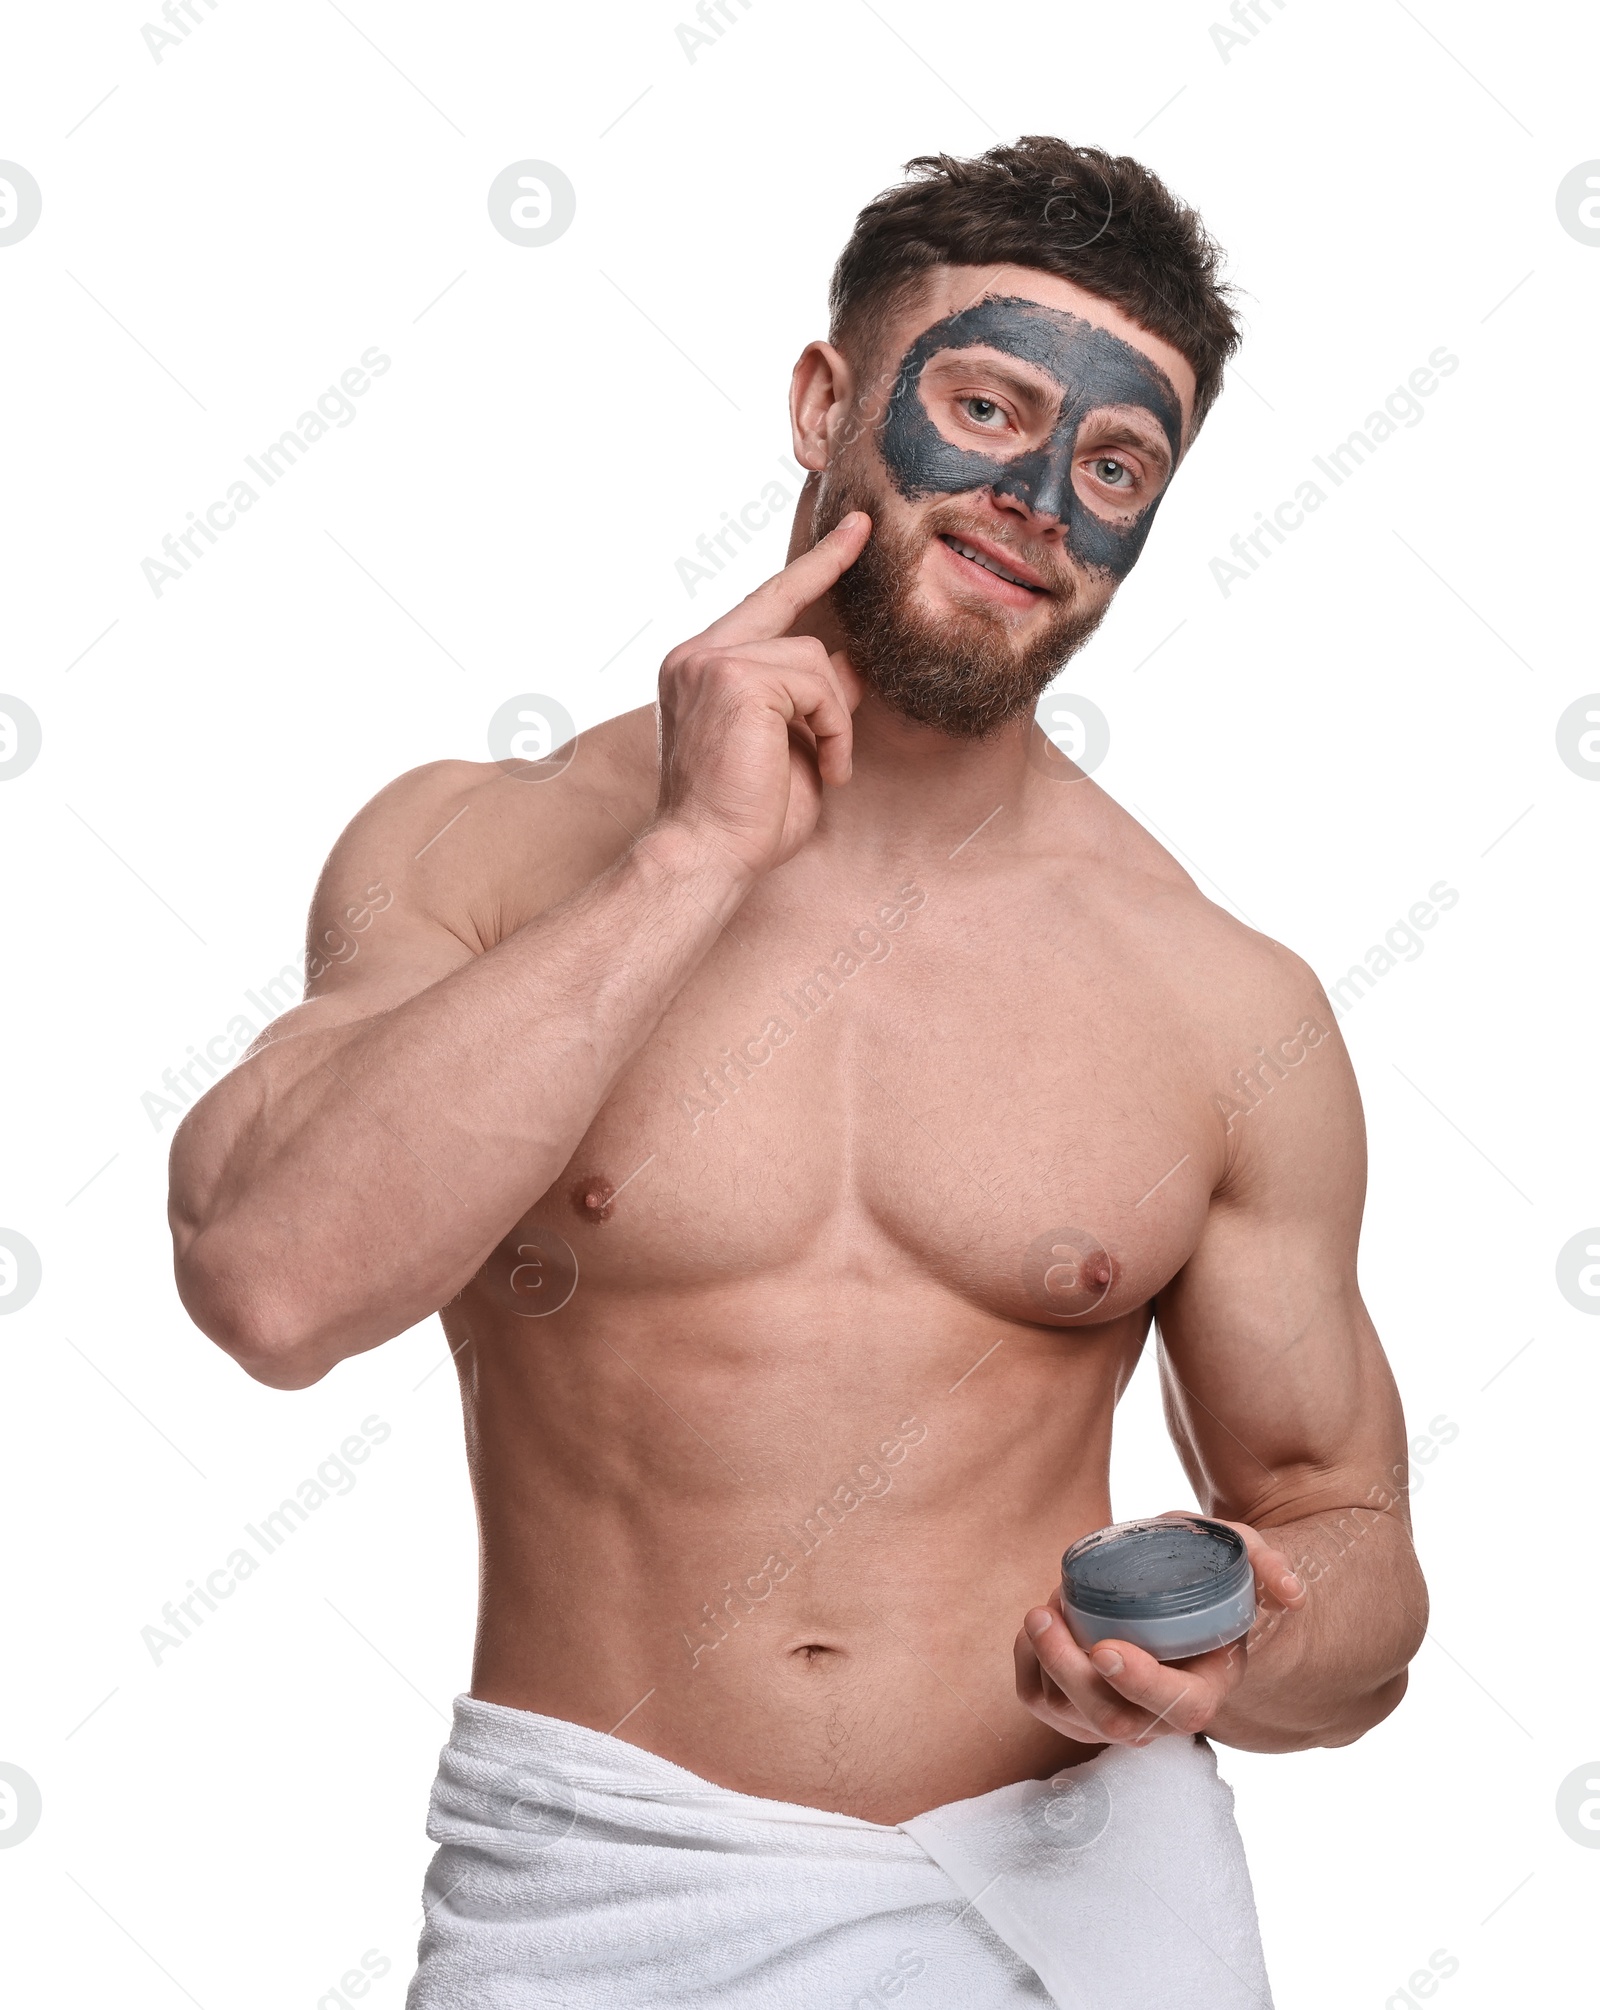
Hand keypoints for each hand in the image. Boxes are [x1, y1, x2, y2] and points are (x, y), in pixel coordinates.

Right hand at [653, 512, 869, 881]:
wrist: (706, 855)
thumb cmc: (743, 817)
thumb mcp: (791, 745)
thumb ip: (812, 700)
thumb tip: (851, 664)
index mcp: (699, 668)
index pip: (762, 603)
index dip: (811, 566)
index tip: (851, 530)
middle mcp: (696, 656)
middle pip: (788, 614)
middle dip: (828, 580)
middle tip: (864, 532)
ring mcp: (711, 662)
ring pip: (813, 657)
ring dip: (835, 717)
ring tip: (828, 765)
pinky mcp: (735, 678)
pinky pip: (817, 684)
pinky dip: (834, 730)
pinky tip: (825, 767)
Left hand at [1013, 1515, 1306, 1745]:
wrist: (1171, 1587)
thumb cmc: (1201, 1568)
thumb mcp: (1235, 1550)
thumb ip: (1262, 1559)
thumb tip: (1289, 1592)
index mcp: (1209, 1683)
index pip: (1181, 1707)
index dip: (1144, 1686)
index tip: (1106, 1648)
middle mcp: (1163, 1712)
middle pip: (1116, 1721)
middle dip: (1071, 1674)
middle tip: (1046, 1613)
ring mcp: (1119, 1713)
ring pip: (1072, 1718)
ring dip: (1046, 1666)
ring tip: (1043, 1610)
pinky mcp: (1078, 1706)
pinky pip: (1043, 1702)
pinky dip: (1028, 1667)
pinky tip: (1033, 1630)